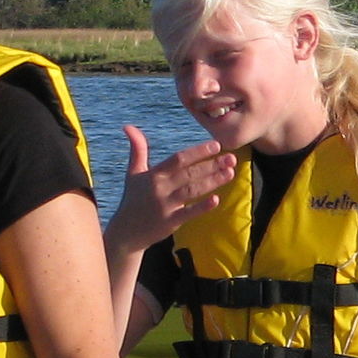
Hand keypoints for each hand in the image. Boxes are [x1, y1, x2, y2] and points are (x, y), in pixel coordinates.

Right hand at [105, 128, 235, 255]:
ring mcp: (165, 205)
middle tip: (231, 158)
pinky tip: (217, 199)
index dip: (198, 152)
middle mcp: (160, 188)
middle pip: (190, 173)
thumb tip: (128, 126)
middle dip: (212, 165)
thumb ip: (138, 149)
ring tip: (230, 173)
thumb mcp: (133, 173)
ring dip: (213, 181)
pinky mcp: (170, 222)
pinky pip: (188, 213)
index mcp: (154, 174)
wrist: (126, 232)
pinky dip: (202, 207)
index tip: (216, 145)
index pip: (179, 159)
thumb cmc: (133, 199)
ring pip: (193, 190)